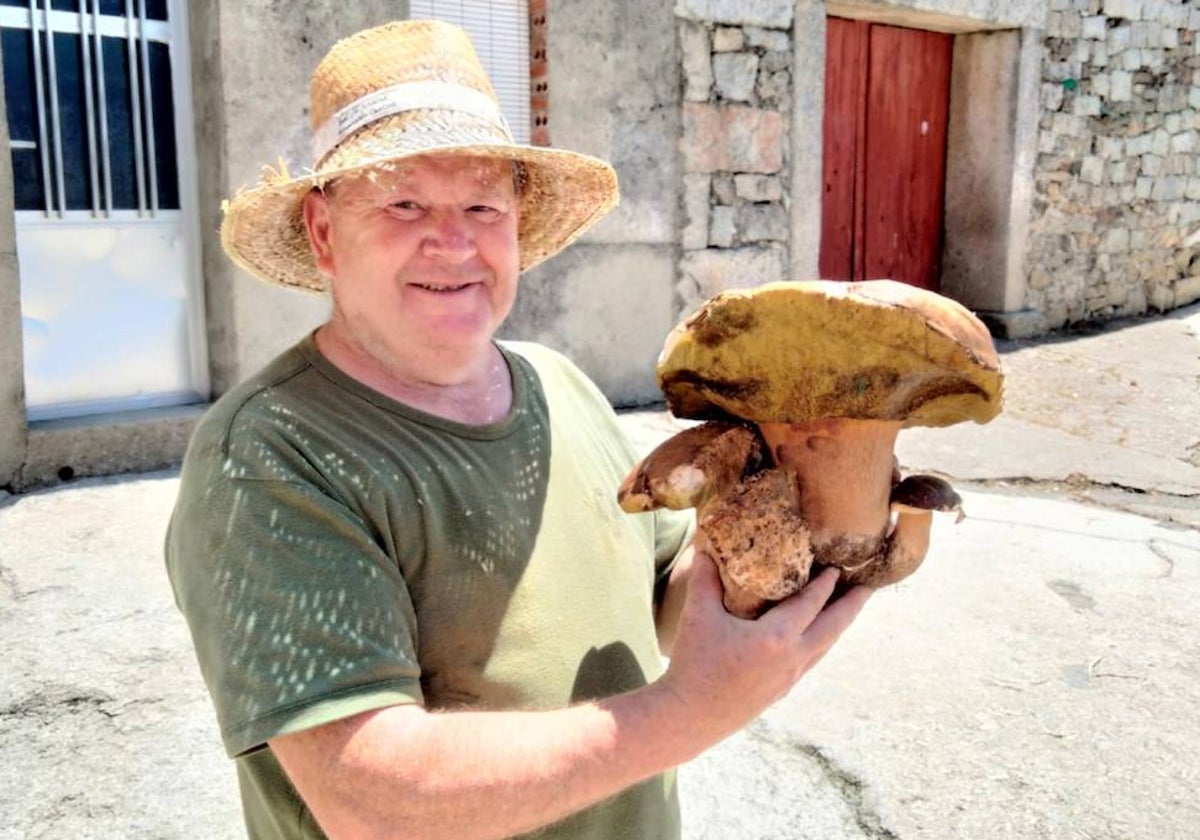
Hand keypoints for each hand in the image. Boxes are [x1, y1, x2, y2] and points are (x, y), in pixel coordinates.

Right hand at [658, 551, 870, 747]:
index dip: (826, 583)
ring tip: (848, 610)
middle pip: (834, 628)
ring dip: (840, 626)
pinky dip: (822, 643)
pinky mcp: (781, 691)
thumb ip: (705, 579)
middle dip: (852, 606)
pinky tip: (817, 638)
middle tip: (867, 588)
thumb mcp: (697, 615)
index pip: (811, 603)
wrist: (690, 717)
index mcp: (777, 638)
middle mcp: (792, 658)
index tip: (838, 566)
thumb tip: (705, 548)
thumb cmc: (695, 664)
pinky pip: (812, 660)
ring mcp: (790, 678)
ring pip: (825, 647)